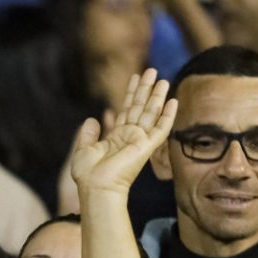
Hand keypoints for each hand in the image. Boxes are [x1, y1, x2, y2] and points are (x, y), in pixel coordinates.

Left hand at [70, 70, 176, 197]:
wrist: (97, 187)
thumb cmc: (88, 175)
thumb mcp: (83, 150)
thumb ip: (88, 134)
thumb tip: (92, 118)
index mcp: (116, 137)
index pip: (126, 110)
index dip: (131, 93)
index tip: (135, 77)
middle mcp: (130, 137)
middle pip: (140, 107)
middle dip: (146, 88)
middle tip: (152, 70)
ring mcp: (140, 141)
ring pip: (151, 113)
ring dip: (157, 96)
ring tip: (163, 79)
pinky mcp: (146, 146)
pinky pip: (161, 128)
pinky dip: (168, 115)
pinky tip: (174, 101)